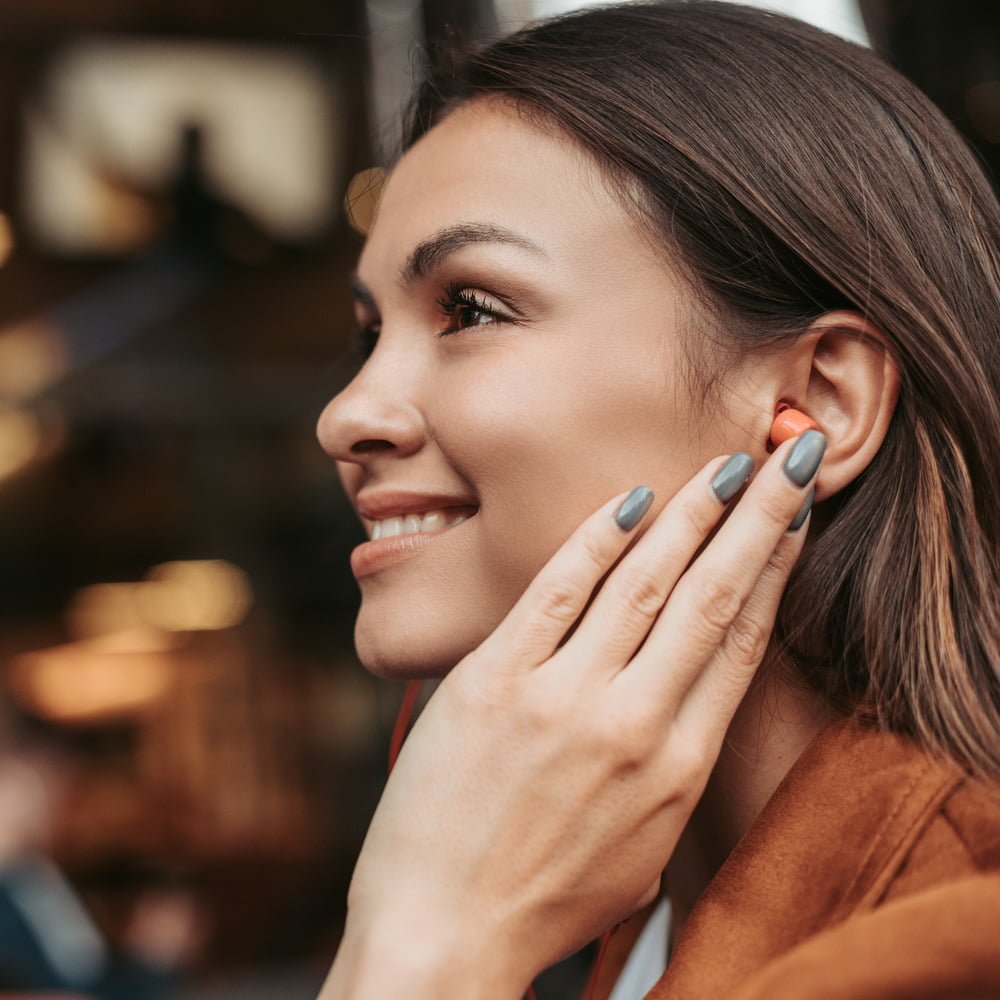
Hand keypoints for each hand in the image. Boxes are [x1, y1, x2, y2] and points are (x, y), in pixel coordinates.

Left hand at [322, 433, 822, 999]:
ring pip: (643, 582)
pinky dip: (597, 538)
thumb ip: (671, 765)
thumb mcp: (642, 844)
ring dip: (691, 515)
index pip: (739, 643)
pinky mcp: (494, 682)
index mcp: (677, 768)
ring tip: (724, 466)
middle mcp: (631, 725)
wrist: (443, 932)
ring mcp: (561, 699)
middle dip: (758, 520)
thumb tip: (687, 692)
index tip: (793, 521)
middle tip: (790, 459)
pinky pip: (555, 590)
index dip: (774, 571)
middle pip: (711, 598)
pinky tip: (630, 499)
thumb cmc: (545, 896)